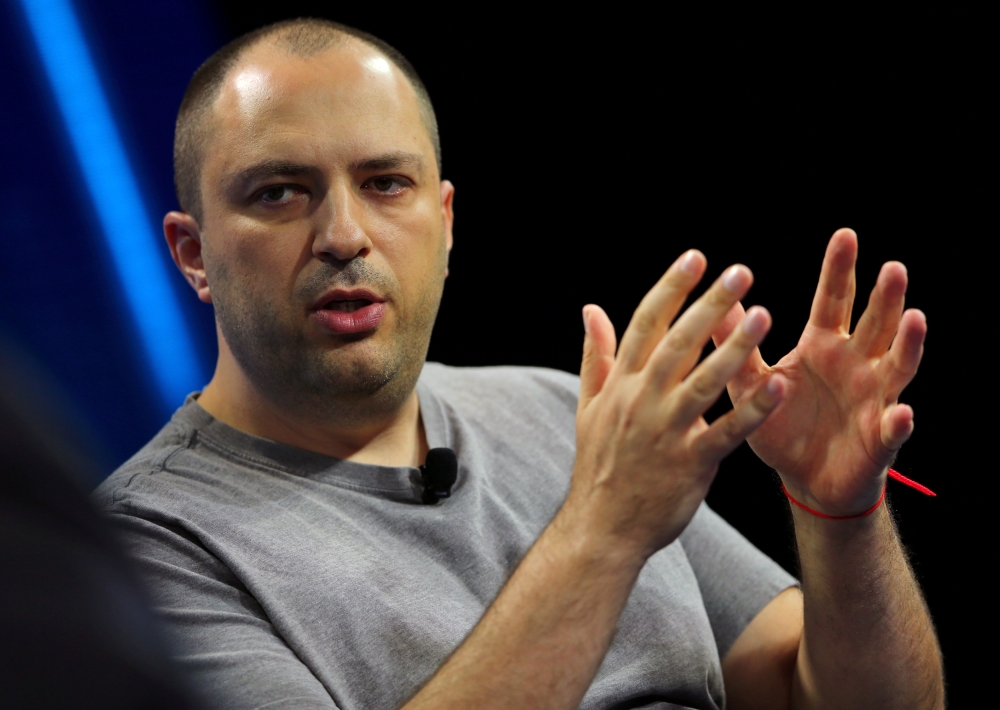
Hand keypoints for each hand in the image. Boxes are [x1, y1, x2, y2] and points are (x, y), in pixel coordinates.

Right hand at [566, 251, 785, 557]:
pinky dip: (752, 409)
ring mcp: (666, 431)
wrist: (602, 526)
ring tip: (764, 315)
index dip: (671, 288)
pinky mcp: (690, 462)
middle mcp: (642, 401)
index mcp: (620, 384)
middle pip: (678, 343)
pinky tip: (778, 385)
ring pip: (703, 381)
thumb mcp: (589, 406)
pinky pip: (727, 431)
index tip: (695, 258)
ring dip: (734, 347)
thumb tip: (590, 309)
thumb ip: (596, 355)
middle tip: (740, 272)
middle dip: (709, 305)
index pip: (646, 324)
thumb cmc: (600, 465)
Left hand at [712, 229, 926, 515]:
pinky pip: (892, 429)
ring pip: (897, 365)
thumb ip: (737, 345)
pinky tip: (901, 414)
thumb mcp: (752, 383)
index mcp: (823, 346)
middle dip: (885, 296)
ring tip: (915, 318)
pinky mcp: (880, 438)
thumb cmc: (782, 426)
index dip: (839, 270)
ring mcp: (875, 398)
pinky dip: (898, 422)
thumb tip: (715, 301)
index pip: (833, 301)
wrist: (803, 479)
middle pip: (875, 323)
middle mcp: (856, 364)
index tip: (845, 235)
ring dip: (908, 343)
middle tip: (892, 266)